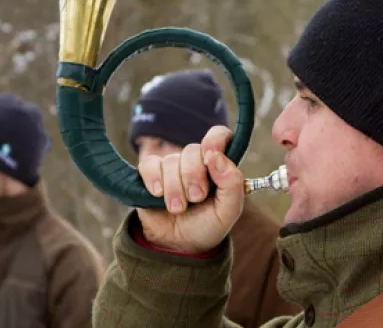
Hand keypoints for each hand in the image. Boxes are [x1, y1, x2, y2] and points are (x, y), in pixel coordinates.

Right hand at [136, 126, 244, 253]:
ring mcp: (172, 167)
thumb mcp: (229, 211)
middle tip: (196, 198)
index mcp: (218, 165)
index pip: (219, 135)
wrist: (178, 246)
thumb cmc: (207, 225)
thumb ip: (232, 183)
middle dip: (194, 176)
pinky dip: (154, 180)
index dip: (215, 140)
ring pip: (171, 161)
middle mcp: (195, 162)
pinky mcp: (151, 174)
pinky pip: (149, 165)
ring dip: (175, 188)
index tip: (210, 155)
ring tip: (178, 208)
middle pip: (192, 150)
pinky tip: (158, 195)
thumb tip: (217, 157)